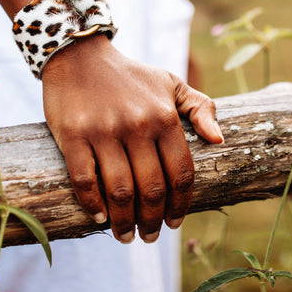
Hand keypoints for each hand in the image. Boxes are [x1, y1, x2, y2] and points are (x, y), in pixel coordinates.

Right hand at [42, 35, 222, 242]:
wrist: (79, 54)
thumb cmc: (129, 75)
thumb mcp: (170, 83)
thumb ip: (200, 108)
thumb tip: (219, 140)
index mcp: (164, 116)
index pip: (180, 172)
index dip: (180, 204)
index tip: (174, 222)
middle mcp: (137, 125)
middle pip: (152, 188)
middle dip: (153, 220)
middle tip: (149, 236)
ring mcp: (103, 131)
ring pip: (120, 190)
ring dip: (124, 221)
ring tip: (125, 236)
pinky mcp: (72, 135)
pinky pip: (85, 179)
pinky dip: (93, 205)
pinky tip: (100, 217)